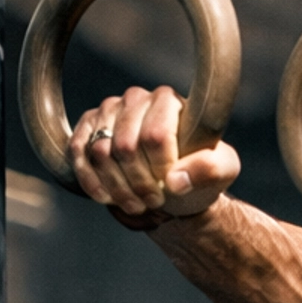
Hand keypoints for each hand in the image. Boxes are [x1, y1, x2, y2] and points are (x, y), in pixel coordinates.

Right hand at [69, 85, 240, 225]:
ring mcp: (108, 110)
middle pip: (125, 147)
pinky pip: (78, 153)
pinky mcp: (87, 128)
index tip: (170, 187)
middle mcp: (136, 98)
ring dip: (117, 188)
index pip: (155, 135)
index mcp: (169, 100)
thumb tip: (175, 180)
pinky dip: (91, 181)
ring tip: (136, 204)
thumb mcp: (222, 171)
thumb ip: (211, 169)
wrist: (171, 184)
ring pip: (101, 153)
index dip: (160, 169)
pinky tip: (106, 197)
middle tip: (154, 202)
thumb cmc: (198, 172)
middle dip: (139, 184)